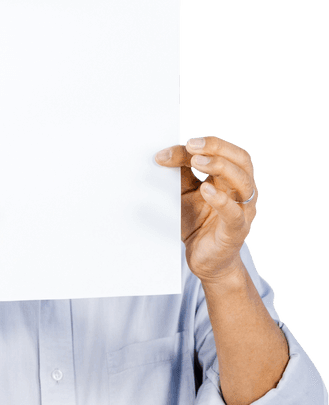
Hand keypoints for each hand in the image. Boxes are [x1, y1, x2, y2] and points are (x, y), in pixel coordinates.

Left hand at [155, 136, 256, 283]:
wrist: (205, 260)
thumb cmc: (198, 224)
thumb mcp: (186, 195)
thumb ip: (181, 175)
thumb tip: (162, 155)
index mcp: (231, 179)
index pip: (225, 153)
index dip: (206, 145)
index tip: (183, 144)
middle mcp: (242, 191)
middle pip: (241, 160)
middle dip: (218, 148)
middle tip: (193, 145)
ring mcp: (243, 210)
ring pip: (242, 182)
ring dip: (220, 167)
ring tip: (198, 162)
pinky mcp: (236, 230)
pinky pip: (233, 213)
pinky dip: (221, 200)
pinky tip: (206, 190)